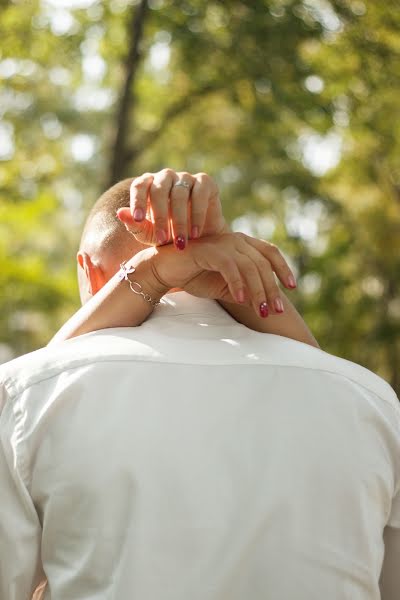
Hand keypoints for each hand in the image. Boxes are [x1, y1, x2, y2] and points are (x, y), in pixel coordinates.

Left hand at [116, 168, 228, 250]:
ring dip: (179, 220)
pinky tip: (195, 233)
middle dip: (160, 217)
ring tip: (180, 243)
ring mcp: (185, 177)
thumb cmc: (169, 235)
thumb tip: (120, 213)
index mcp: (148, 185)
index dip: (137, 201)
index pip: (139, 186)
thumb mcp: (150, 235)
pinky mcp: (205, 182)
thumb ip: (135, 225)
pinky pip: (200, 193)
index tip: (138, 219)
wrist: (199, 241)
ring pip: (180, 193)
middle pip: (159, 189)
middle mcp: (165, 177)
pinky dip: (198, 214)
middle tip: (161, 240)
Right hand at [148, 232, 295, 317]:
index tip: (292, 287)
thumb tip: (264, 307)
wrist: (164, 270)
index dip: (283, 268)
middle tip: (275, 310)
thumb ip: (243, 293)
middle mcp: (235, 239)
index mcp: (241, 243)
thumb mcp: (223, 288)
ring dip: (258, 290)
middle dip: (271, 288)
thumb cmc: (193, 276)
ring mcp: (222, 243)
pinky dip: (238, 283)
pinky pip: (230, 267)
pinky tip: (241, 299)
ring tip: (262, 310)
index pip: (270, 252)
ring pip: (250, 266)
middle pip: (262, 263)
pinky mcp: (209, 250)